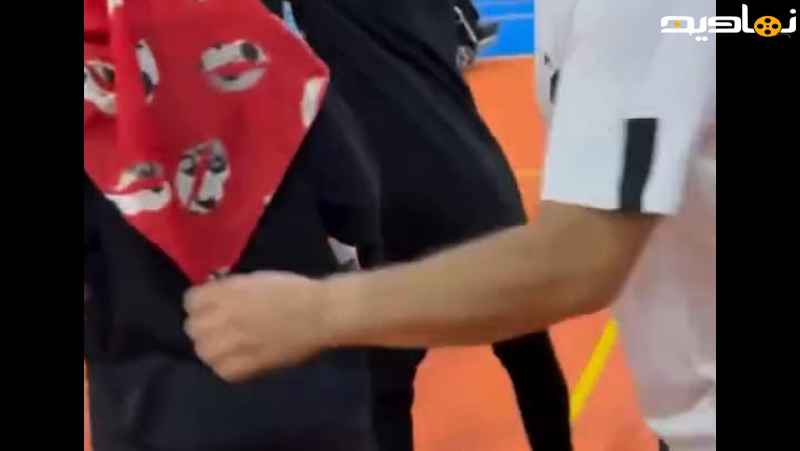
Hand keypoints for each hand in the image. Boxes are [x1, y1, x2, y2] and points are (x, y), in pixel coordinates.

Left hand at [184, 272, 329, 382]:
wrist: (319, 313)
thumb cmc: (292, 290)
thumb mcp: (254, 279)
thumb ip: (230, 288)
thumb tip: (215, 293)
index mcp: (227, 291)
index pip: (191, 301)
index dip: (201, 304)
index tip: (212, 307)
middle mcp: (224, 316)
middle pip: (193, 328)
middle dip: (205, 326)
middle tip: (221, 328)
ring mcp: (234, 342)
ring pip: (204, 351)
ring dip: (213, 348)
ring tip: (229, 347)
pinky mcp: (247, 365)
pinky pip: (223, 371)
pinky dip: (227, 367)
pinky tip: (240, 360)